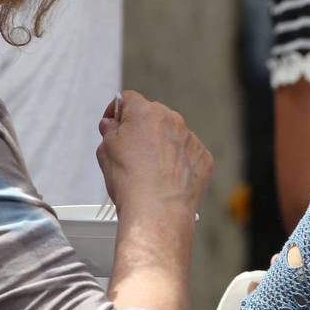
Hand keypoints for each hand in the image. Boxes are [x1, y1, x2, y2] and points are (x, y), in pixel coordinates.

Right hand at [97, 90, 213, 220]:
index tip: (113, 123)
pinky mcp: (203, 158)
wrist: (157, 210)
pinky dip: (179, 162)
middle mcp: (172, 120)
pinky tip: (167, 178)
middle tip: (130, 151)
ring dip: (163, 146)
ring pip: (173, 135)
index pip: (128, 99)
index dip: (117, 111)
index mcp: (146, 113)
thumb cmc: (131, 182)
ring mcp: (191, 139)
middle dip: (142, 129)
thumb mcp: (106, 151)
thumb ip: (109, 130)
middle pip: (153, 116)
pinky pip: (189, 154)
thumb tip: (111, 125)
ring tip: (150, 170)